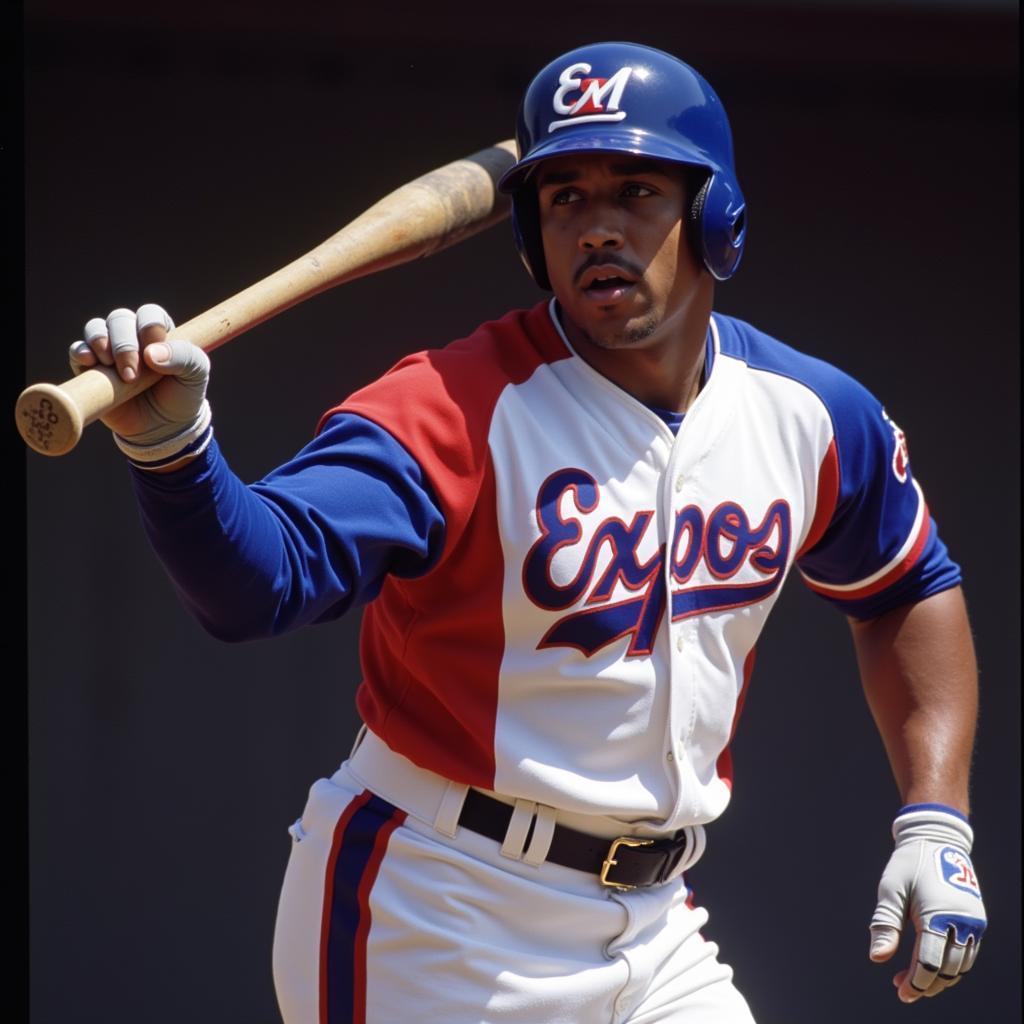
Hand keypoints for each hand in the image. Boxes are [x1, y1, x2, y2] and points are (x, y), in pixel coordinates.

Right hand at [69, 305, 211, 466]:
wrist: (162, 428)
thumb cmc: (182, 395)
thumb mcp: (197, 375)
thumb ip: (185, 357)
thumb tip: (150, 353)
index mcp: (158, 330)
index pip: (149, 314)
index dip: (149, 329)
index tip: (153, 356)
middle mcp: (132, 334)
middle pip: (120, 319)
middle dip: (124, 345)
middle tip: (132, 374)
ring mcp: (108, 349)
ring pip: (96, 328)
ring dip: (100, 342)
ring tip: (110, 365)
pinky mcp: (89, 368)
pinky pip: (77, 350)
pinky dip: (80, 352)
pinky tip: (89, 362)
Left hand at [869, 804, 985, 1001]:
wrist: (935, 839)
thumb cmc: (907, 864)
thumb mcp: (890, 890)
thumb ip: (885, 924)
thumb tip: (877, 959)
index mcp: (937, 915)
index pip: (929, 963)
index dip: (915, 982)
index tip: (900, 992)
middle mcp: (962, 921)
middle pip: (947, 970)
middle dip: (926, 984)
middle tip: (902, 989)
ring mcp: (973, 921)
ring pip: (961, 966)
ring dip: (940, 979)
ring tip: (914, 981)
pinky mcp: (977, 919)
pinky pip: (968, 953)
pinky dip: (952, 966)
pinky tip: (932, 966)